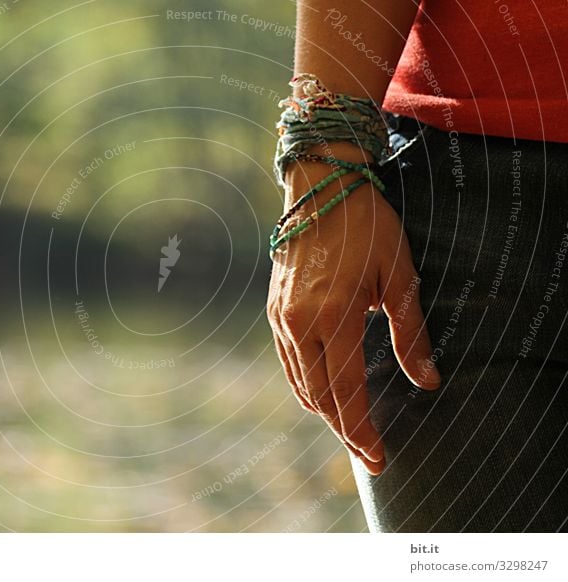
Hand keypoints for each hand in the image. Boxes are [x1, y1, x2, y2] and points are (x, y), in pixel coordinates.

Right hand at [267, 153, 440, 474]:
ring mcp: (281, 317)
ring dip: (324, 410)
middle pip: (318, 396)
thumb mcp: (399, 277)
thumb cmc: (366, 227)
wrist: (320, 188)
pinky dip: (307, 386)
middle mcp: (299, 322)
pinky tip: (324, 391)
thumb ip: (411, 333)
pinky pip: (289, 362)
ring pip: (299, 383)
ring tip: (350, 427)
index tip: (378, 458)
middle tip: (369, 453)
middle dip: (344, 429)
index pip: (346, 391)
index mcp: (332, 316)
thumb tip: (429, 381)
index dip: (362, 430)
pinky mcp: (274, 310)